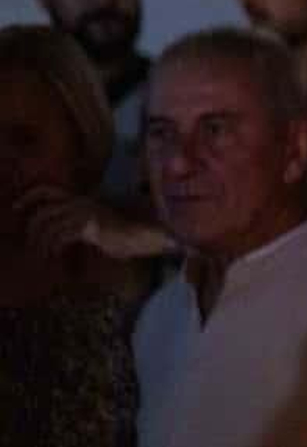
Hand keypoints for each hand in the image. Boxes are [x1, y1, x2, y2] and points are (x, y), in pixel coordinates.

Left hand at [13, 186, 173, 260]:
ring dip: (41, 241)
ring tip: (41, 255)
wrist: (150, 234)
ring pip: (49, 223)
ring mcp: (85, 212)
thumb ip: (90, 229)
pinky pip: (61, 235)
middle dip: (31, 226)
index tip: (16, 208)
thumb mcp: (105, 230)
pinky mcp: (89, 224)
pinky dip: (54, 246)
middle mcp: (81, 202)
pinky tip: (55, 256)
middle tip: (28, 243)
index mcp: (83, 200)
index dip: (29, 197)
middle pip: (43, 209)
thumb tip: (83, 236)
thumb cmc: (133, 235)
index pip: (48, 190)